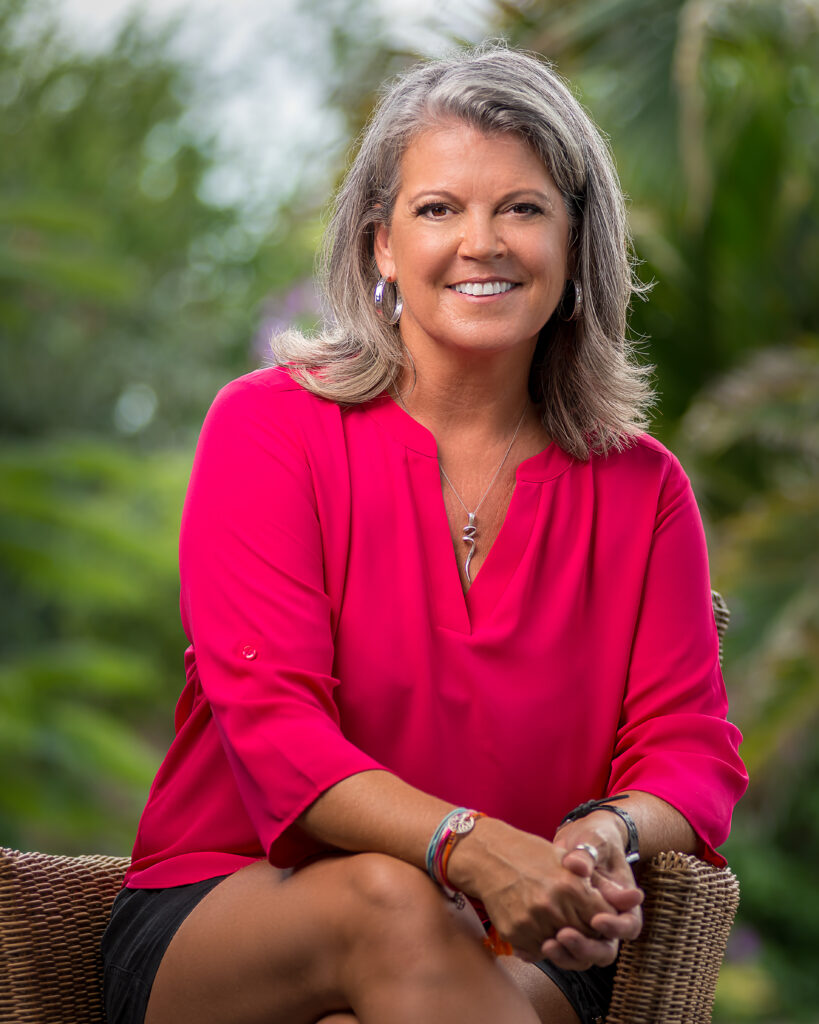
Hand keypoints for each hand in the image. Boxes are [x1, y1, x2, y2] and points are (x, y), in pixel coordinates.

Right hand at [446, 818, 623, 961]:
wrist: (487, 855)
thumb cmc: (529, 853)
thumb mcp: (566, 859)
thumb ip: (597, 883)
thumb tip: (634, 898)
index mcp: (570, 886)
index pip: (602, 920)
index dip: (604, 922)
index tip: (599, 918)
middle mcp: (552, 907)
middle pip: (584, 938)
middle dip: (586, 934)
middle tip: (580, 924)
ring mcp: (532, 923)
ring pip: (562, 950)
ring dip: (564, 943)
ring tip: (558, 926)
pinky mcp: (515, 933)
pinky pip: (538, 952)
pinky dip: (542, 945)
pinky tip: (539, 929)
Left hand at [545, 812, 643, 969]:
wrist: (576, 842)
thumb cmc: (590, 840)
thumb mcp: (592, 842)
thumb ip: (586, 856)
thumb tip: (578, 867)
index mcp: (622, 903)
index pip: (627, 925)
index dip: (614, 926)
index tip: (597, 920)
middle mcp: (607, 923)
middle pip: (604, 952)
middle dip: (584, 947)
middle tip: (563, 935)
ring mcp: (586, 930)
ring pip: (580, 958)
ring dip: (564, 956)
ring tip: (546, 945)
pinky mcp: (563, 931)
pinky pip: (558, 952)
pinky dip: (542, 953)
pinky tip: (525, 950)